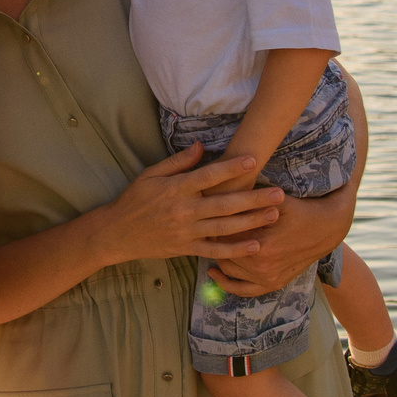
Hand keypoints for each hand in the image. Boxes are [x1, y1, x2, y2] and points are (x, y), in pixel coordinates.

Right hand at [102, 143, 283, 262]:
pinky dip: (235, 249)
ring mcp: (186, 231)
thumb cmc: (134, 200)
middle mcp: (184, 210)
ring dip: (252, 222)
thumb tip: (200, 146)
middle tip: (280, 194)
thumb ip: (177, 162)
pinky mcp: (186, 248)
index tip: (253, 159)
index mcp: (176, 189)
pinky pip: (215, 250)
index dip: (231, 168)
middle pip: (225, 203)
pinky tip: (255, 245)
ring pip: (224, 227)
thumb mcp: (151, 174)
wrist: (116, 233)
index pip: (208, 176)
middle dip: (254, 199)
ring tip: (274, 215)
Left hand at [208, 179, 352, 294]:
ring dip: (217, 257)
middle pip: (223, 253)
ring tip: (205, 244)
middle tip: (200, 227)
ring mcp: (268, 279)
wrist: (327, 228)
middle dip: (212, 240)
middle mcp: (263, 266)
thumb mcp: (275, 201)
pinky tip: (215, 272)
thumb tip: (218, 189)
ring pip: (230, 270)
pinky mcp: (273, 285)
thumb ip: (248, 200)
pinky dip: (227, 283)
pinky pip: (243, 290)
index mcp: (261, 244)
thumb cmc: (299, 209)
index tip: (203, 214)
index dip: (212, 223)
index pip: (223, 235)